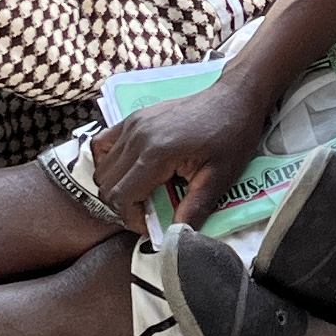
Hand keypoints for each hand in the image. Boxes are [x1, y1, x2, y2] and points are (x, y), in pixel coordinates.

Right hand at [88, 78, 270, 230]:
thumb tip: (176, 237)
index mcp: (156, 153)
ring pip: (101, 167)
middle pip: (106, 185)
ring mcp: (132, 124)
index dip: (132, 219)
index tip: (152, 225)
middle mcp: (137, 136)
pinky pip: (103, 144)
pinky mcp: (133, 118)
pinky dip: (108, 163)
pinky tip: (129, 171)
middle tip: (148, 213)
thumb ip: (194, 209)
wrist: (233, 98)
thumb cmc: (231, 134)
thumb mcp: (219, 177)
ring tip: (140, 194)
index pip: (122, 197)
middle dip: (123, 207)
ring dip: (116, 187)